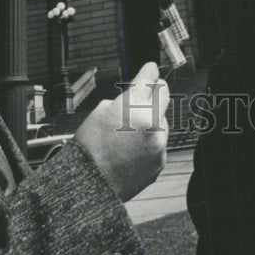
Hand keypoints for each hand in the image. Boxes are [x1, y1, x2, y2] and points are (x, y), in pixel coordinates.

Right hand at [75, 61, 169, 201]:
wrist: (91, 185)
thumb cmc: (90, 148)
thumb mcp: (100, 111)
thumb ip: (123, 99)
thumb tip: (137, 94)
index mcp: (134, 105)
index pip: (149, 77)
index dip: (149, 71)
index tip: (150, 69)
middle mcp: (151, 122)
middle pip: (164, 93)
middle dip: (156, 90)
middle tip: (148, 91)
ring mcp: (158, 142)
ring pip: (162, 120)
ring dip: (152, 120)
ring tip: (130, 132)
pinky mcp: (160, 160)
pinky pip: (159, 142)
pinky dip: (150, 141)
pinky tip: (132, 149)